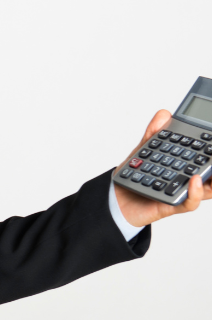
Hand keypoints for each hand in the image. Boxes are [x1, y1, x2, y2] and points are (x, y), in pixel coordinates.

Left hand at [113, 109, 211, 228]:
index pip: (206, 155)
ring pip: (209, 189)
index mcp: (187, 164)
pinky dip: (195, 193)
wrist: (116, 199)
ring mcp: (183, 193)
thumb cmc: (136, 176)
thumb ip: (154, 133)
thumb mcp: (144, 151)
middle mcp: (189, 179)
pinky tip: (194, 180)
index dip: (211, 148)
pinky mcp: (173, 205)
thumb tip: (165, 113)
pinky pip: (190, 203)